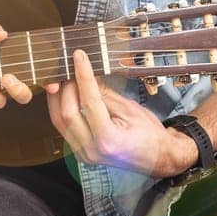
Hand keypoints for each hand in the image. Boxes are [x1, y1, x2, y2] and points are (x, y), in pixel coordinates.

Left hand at [45, 50, 194, 177]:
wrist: (157, 158)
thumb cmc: (150, 135)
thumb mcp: (130, 109)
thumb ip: (104, 93)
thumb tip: (86, 72)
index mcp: (109, 140)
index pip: (89, 102)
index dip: (82, 75)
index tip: (79, 57)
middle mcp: (92, 151)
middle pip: (67, 112)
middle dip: (67, 86)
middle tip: (71, 67)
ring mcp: (83, 154)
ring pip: (59, 120)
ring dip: (59, 96)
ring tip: (66, 78)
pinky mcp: (79, 153)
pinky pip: (62, 127)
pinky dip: (61, 108)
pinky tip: (66, 94)